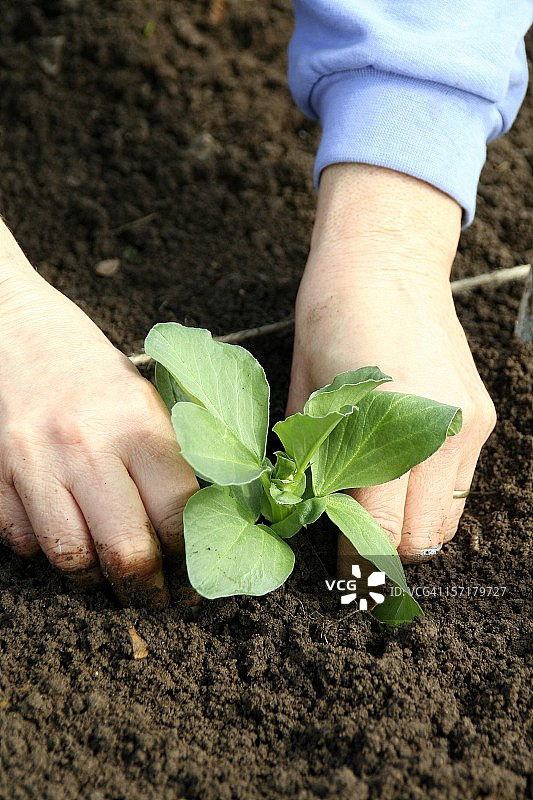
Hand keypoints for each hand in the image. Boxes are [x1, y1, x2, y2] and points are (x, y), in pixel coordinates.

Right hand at [0, 224, 197, 606]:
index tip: (199, 578)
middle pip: (127, 549)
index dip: (193, 558)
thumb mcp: (139, 393)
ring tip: (112, 583)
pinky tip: (63, 540)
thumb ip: (166, 451)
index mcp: (137, 421)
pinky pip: (22, 541)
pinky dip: (44, 553)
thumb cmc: (83, 359)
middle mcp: (86, 445)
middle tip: (160, 600)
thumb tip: (199, 516)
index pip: (178, 512)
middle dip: (149, 591)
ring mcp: (33, 461)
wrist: (7, 319)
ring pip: (71, 558)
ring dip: (95, 583)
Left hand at [287, 165, 495, 565]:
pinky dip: (430, 497)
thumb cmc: (330, 317)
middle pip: (421, 536)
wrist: (384, 260)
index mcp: (388, 425)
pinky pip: (459, 483)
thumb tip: (302, 508)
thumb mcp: (305, 391)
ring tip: (376, 519)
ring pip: (447, 517)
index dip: (357, 559)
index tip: (339, 573)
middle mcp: (440, 432)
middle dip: (385, 554)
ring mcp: (467, 426)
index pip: (380, 527)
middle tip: (352, 549)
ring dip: (412, 529)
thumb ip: (308, 457)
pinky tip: (401, 483)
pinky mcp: (480, 416)